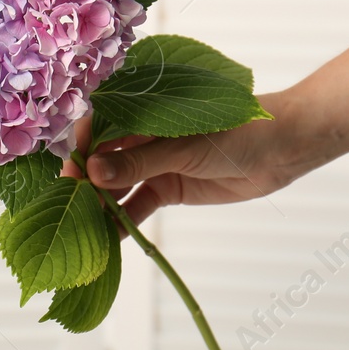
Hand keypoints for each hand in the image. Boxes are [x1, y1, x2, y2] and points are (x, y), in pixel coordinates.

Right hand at [62, 92, 321, 224]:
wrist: (282, 149)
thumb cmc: (237, 131)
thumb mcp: (185, 147)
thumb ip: (139, 161)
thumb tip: (94, 171)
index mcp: (144, 112)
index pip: (100, 126)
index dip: (81, 148)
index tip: (68, 171)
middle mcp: (142, 136)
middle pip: (103, 159)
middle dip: (84, 182)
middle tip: (67, 205)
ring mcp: (154, 163)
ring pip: (117, 185)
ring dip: (100, 205)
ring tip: (81, 226)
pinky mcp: (167, 188)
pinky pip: (137, 205)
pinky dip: (122, 221)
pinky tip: (106, 237)